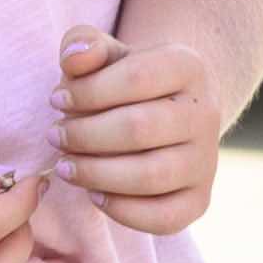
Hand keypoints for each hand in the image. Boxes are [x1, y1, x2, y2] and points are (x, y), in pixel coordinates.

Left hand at [51, 26, 220, 237]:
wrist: (166, 112)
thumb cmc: (123, 82)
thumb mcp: (104, 54)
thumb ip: (84, 45)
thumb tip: (74, 57)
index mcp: (189, 66)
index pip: (136, 78)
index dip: (87, 92)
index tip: (56, 100)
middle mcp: (207, 113)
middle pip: (139, 129)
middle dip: (84, 136)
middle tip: (55, 136)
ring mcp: (207, 160)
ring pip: (151, 176)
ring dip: (96, 174)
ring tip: (66, 166)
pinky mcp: (199, 200)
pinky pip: (163, 218)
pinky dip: (121, 211)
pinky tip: (94, 194)